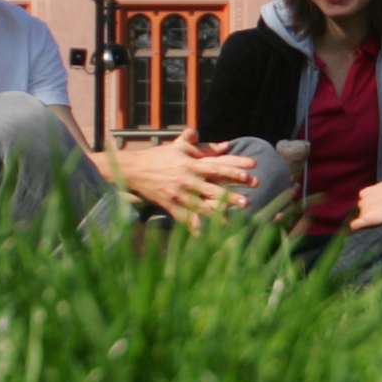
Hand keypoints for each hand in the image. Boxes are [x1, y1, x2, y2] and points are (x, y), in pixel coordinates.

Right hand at [113, 135, 255, 221]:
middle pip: (212, 189)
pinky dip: (193, 227)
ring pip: (201, 207)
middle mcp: (186, 180)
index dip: (232, 172)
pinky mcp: (169, 205)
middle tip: (247, 202)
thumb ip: (203, 147)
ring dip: (216, 215)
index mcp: (190, 164)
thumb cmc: (159, 156)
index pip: (216, 168)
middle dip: (230, 197)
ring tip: (231, 222)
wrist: (133, 170)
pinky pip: (183, 218)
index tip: (248, 175)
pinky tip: (204, 236)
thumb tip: (225, 145)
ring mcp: (178, 194)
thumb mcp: (179, 147)